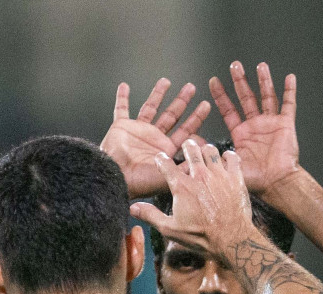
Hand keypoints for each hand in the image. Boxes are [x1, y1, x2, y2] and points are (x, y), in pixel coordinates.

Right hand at [101, 79, 211, 199]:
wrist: (116, 179)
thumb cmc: (140, 183)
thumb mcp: (170, 176)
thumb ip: (187, 165)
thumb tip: (204, 157)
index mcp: (166, 150)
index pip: (186, 131)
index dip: (196, 119)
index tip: (205, 106)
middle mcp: (154, 139)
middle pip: (171, 116)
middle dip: (182, 101)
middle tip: (191, 88)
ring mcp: (138, 131)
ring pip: (150, 107)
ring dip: (158, 94)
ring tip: (166, 81)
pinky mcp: (121, 127)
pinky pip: (121, 109)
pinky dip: (122, 98)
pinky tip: (124, 86)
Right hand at [130, 141, 255, 260]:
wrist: (231, 239)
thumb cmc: (201, 236)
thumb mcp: (170, 229)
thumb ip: (151, 215)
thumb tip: (133, 208)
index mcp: (182, 187)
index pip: (166, 164)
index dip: (161, 159)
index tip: (161, 158)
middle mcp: (199, 176)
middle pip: (191, 149)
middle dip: (187, 146)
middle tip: (187, 148)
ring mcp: (219, 175)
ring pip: (211, 150)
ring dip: (206, 150)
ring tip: (205, 153)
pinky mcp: (235, 178)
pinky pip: (232, 158)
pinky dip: (228, 156)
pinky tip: (225, 159)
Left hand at [209, 61, 298, 195]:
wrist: (276, 185)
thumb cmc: (254, 181)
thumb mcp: (226, 166)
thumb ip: (209, 155)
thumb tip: (190, 147)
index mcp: (241, 134)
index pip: (229, 109)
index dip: (221, 95)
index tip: (213, 81)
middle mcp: (256, 126)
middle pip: (247, 97)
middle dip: (240, 81)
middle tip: (234, 65)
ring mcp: (271, 124)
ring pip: (267, 96)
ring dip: (264, 81)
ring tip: (260, 65)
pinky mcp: (286, 125)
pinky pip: (289, 105)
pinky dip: (290, 91)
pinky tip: (289, 77)